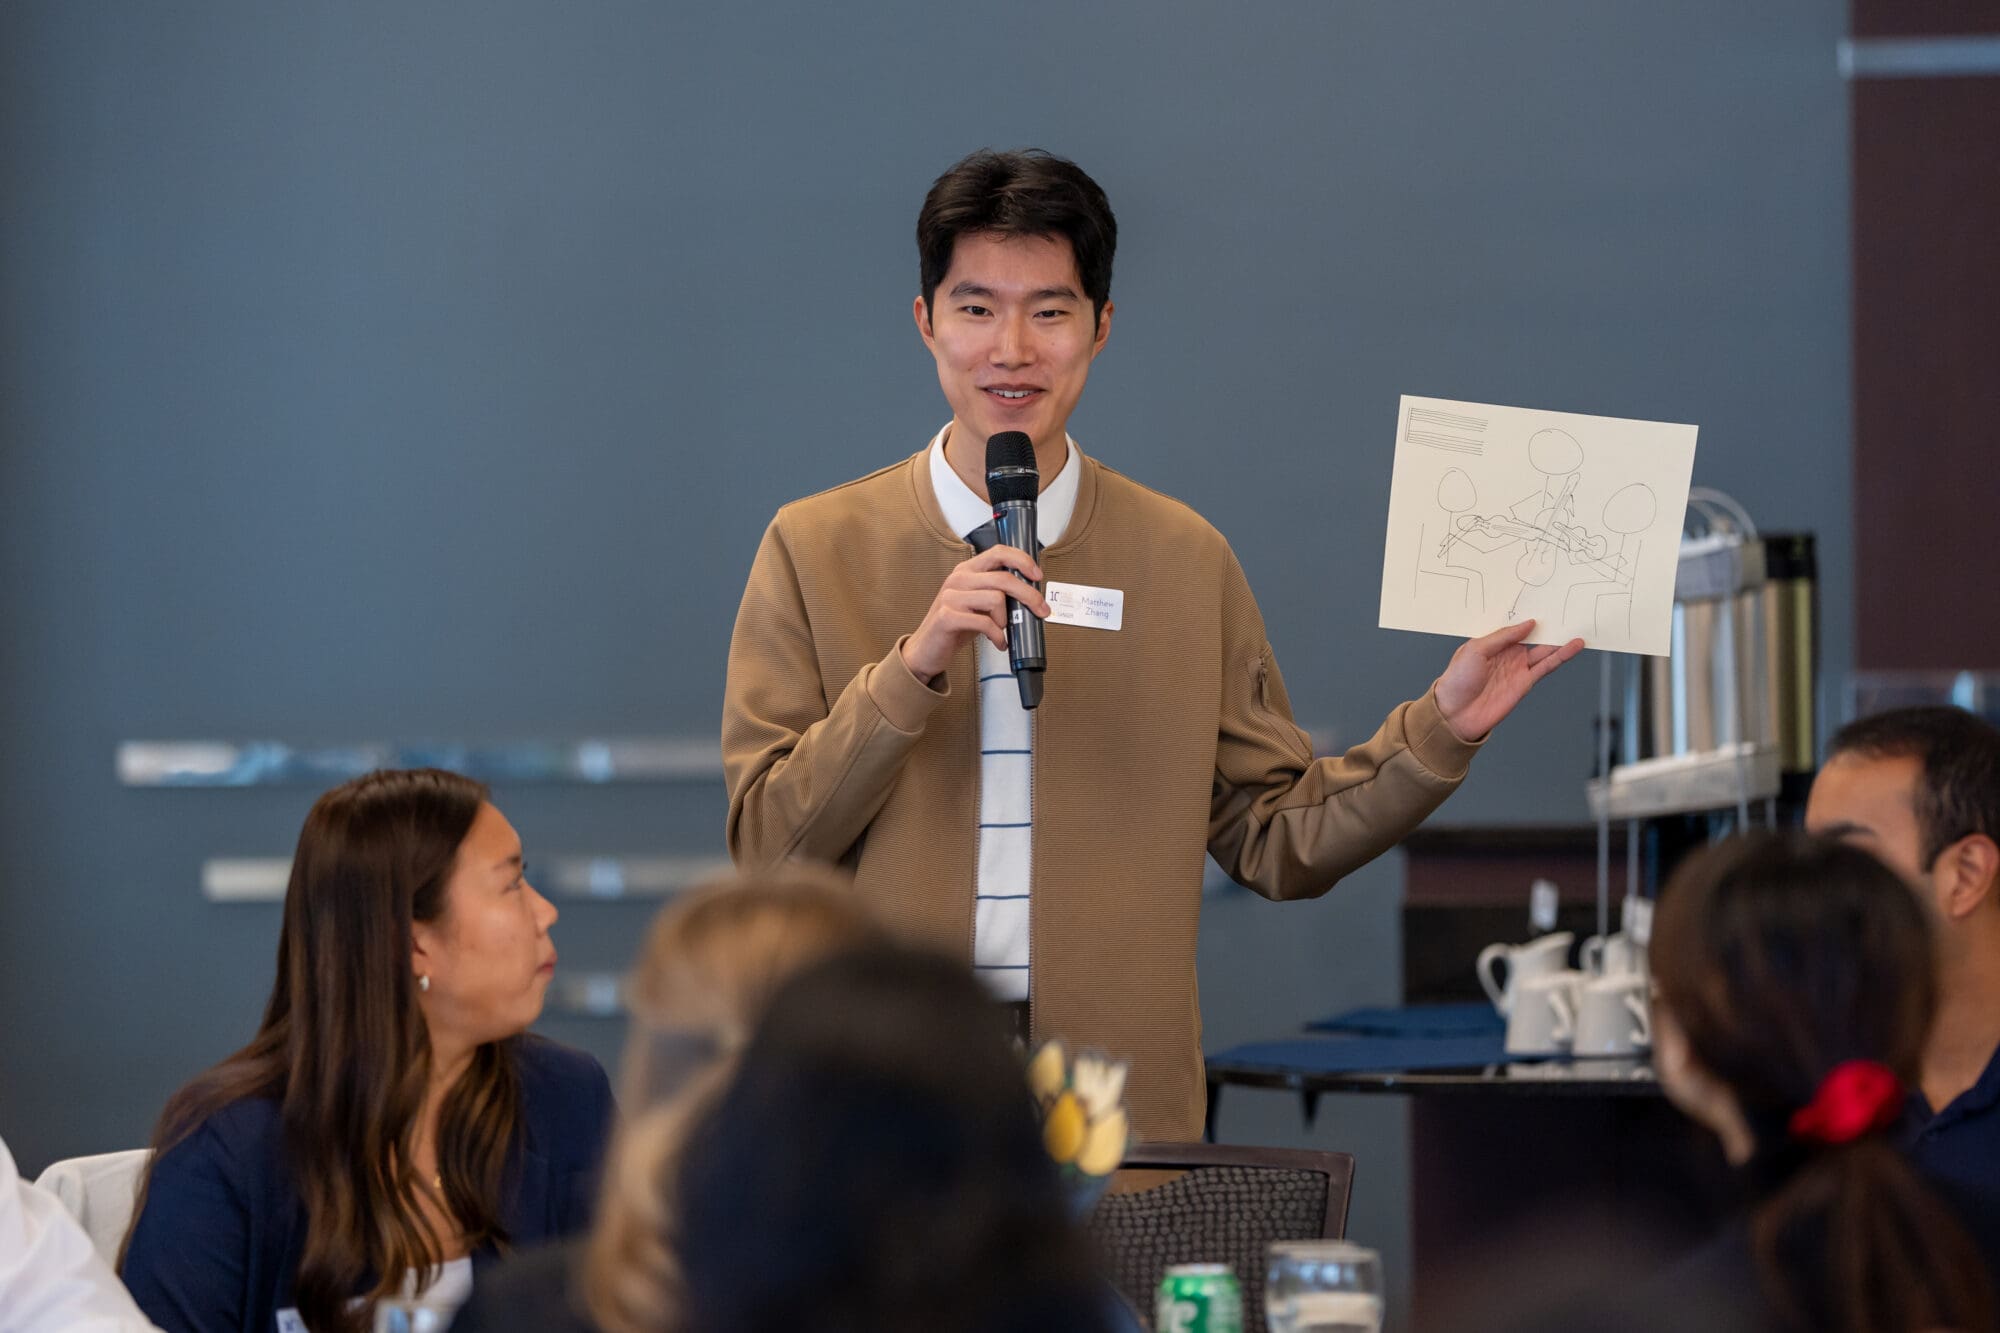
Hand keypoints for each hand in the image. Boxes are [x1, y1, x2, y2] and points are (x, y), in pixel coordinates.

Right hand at [901, 546, 1048, 683]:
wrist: (926, 649)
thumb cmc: (956, 626)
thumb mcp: (978, 604)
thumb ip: (997, 594)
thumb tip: (1031, 595)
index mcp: (967, 570)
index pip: (999, 552)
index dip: (1022, 561)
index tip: (1037, 576)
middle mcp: (958, 578)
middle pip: (1004, 578)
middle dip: (1029, 596)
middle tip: (1041, 611)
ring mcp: (950, 596)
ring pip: (996, 599)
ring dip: (1006, 620)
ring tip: (1001, 631)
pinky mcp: (947, 616)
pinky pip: (985, 623)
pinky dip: (998, 635)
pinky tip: (998, 642)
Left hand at [1433, 619, 1584, 741]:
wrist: (1456, 713)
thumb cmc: (1457, 679)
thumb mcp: (1476, 649)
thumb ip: (1503, 636)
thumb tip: (1528, 624)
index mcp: (1492, 642)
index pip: (1516, 625)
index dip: (1529, 614)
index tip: (1546, 601)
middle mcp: (1507, 653)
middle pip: (1533, 636)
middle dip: (1549, 624)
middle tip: (1567, 609)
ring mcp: (1518, 668)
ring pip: (1545, 650)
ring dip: (1561, 639)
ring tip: (1577, 626)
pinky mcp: (1526, 682)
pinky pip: (1547, 666)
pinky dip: (1562, 656)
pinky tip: (1573, 646)